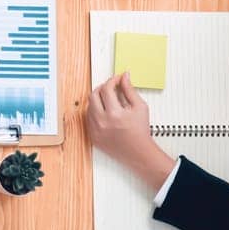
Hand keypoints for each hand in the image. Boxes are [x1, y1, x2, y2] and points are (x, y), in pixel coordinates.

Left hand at [84, 74, 174, 190]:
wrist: (138, 152)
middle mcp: (102, 122)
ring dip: (97, 99)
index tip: (117, 80)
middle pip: (94, 95)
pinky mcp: (93, 137)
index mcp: (114, 114)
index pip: (107, 89)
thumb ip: (130, 90)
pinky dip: (94, 112)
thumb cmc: (140, 132)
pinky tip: (104, 111)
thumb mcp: (139, 107)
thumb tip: (124, 77)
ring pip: (89, 107)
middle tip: (111, 88)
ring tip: (109, 100)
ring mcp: (95, 130)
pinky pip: (88, 119)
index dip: (112, 81)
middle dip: (102, 88)